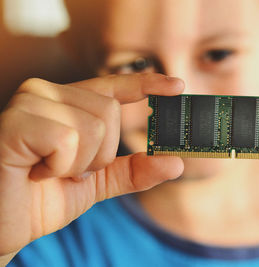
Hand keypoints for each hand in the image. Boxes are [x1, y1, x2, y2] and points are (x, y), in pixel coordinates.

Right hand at [0, 74, 183, 259]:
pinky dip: (61, 167)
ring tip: (51, 171)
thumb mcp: (98, 183)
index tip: (178, 86)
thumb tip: (176, 162)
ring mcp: (30, 103)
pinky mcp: (15, 122)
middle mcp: (49, 94)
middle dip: (100, 155)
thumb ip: (134, 171)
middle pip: (110, 111)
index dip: (147, 84)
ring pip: (94, 126)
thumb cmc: (44, 197)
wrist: (5, 224)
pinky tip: (37, 171)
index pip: (114, 87)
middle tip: (71, 171)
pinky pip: (68, 139)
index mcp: (68, 104)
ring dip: (80, 164)